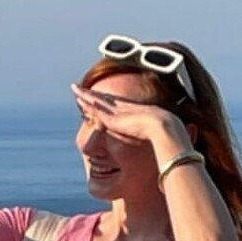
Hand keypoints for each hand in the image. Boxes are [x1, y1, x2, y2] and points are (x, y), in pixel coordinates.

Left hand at [72, 83, 197, 149]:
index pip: (116, 105)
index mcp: (133, 113)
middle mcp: (124, 109)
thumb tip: (163, 151)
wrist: (165, 128)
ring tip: (75, 89)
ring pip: (98, 100)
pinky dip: (87, 101)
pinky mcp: (113, 116)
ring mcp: (118, 111)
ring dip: (86, 95)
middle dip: (93, 94)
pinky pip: (96, 107)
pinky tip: (78, 97)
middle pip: (105, 99)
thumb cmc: (167, 136)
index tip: (100, 98)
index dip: (107, 101)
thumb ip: (157, 141)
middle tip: (81, 89)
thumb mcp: (158, 138)